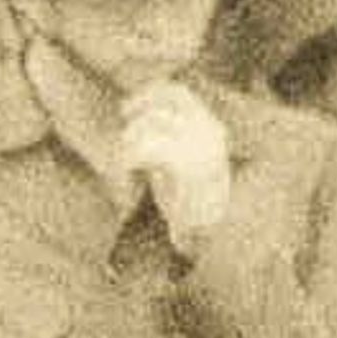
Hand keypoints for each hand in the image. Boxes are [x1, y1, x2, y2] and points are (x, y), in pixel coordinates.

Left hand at [119, 80, 234, 257]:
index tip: (127, 110)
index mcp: (213, 130)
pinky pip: (138, 151)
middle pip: (155, 111)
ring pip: (142, 131)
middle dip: (132, 128)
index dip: (149, 96)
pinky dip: (122, 168)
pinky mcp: (182, 165)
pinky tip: (124, 187)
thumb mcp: (188, 162)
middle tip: (122, 147)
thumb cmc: (194, 207)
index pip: (177, 94)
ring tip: (124, 179)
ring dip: (124, 153)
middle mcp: (208, 133)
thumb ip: (172, 137)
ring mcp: (197, 147)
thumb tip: (137, 116)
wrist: (214, 243)